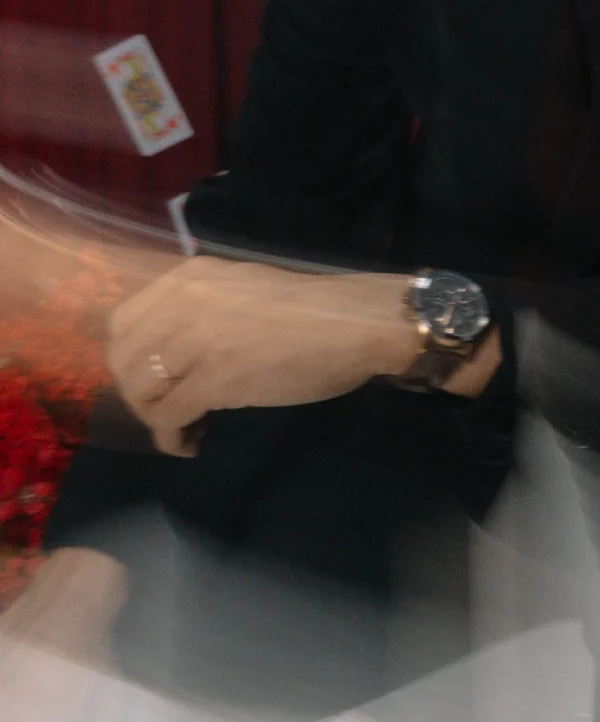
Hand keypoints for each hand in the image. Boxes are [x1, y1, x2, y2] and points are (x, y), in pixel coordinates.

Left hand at [106, 258, 429, 454]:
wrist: (354, 324)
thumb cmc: (309, 309)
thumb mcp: (240, 290)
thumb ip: (200, 308)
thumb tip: (166, 348)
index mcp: (190, 278)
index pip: (122, 322)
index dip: (129, 358)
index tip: (154, 378)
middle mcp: (184, 302)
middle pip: (123, 360)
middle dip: (138, 393)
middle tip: (167, 408)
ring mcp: (198, 340)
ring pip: (140, 392)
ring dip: (156, 418)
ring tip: (186, 427)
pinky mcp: (215, 379)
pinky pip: (168, 419)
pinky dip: (173, 440)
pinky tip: (192, 444)